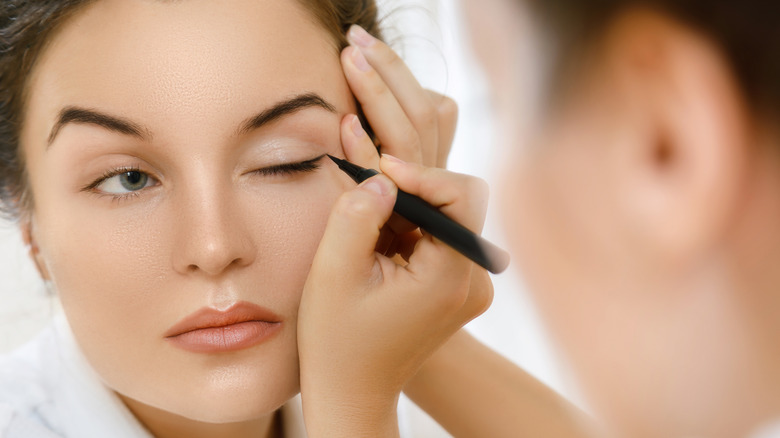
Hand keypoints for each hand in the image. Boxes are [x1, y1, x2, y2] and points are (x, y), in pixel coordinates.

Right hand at [298, 154, 492, 436]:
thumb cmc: (337, 341)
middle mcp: (473, 280)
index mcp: (450, 278)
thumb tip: (382, 175)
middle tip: (364, 194)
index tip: (378, 170)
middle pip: (456, 202)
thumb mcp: (332, 273)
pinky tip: (376, 248)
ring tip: (364, 232)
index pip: (463, 195)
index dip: (421, 173)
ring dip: (405, 211)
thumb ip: (356, 215)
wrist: (353, 392)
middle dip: (410, 191)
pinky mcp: (457, 286)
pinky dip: (408, 230)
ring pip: (445, 217)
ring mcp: (469, 286)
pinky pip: (439, 237)